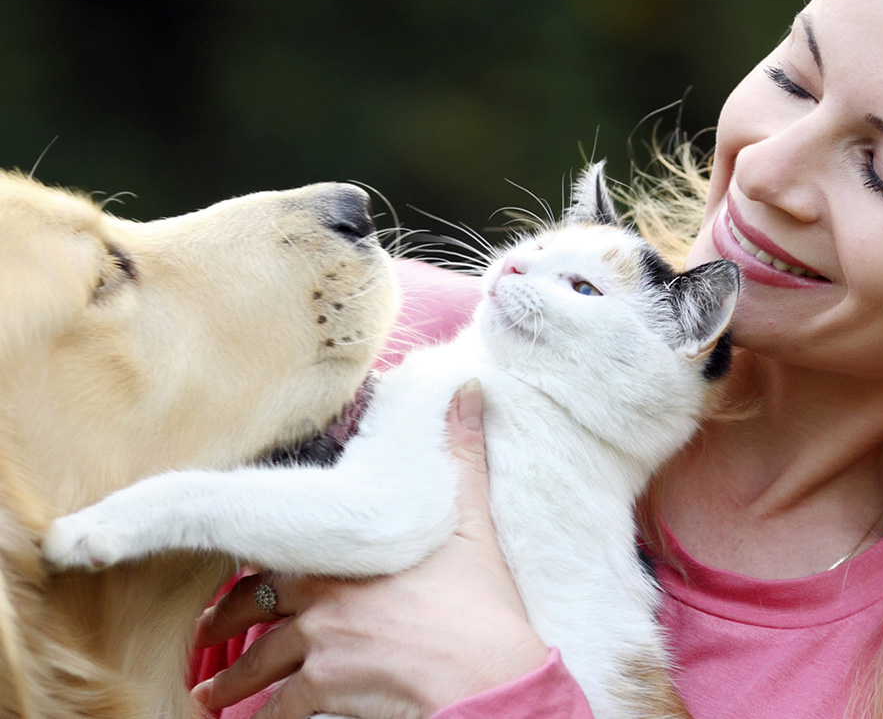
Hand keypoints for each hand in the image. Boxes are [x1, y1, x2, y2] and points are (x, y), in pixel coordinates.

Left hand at [192, 378, 547, 717]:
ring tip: (212, 695)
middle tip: (204, 633)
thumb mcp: (470, 517)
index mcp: (345, 555)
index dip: (253, 567)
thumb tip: (468, 389)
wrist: (486, 669)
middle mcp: (323, 596)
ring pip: (260, 661)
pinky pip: (283, 708)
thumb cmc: (479, 598)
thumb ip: (462, 452)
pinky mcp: (330, 688)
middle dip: (226, 621)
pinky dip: (266, 717)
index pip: (282, 556)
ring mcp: (322, 643)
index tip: (231, 577)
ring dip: (232, 679)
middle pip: (256, 607)